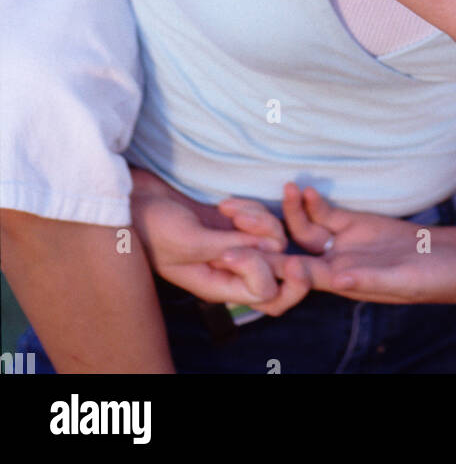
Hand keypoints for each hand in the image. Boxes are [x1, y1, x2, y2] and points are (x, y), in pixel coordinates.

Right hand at [129, 168, 299, 308]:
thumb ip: (230, 245)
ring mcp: (236, 246)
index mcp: (217, 286)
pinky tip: (225, 204)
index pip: (264, 292)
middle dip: (275, 244)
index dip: (260, 268)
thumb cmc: (154, 225)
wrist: (137, 201)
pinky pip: (263, 220)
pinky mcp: (235, 225)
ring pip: (274, 239)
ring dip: (258, 219)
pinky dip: (251, 208)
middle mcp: (232, 270)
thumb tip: (272, 248)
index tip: (232, 246)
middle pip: (279, 271)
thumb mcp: (189, 239)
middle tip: (252, 225)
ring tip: (229, 209)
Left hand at [256, 183, 455, 304]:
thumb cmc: (430, 279)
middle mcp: (335, 264)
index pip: (300, 276)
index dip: (275, 265)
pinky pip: (325, 214)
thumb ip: (369, 277)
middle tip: (232, 215)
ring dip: (285, 212)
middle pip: (290, 250)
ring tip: (274, 190)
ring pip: (302, 229)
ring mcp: (343, 242)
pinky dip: (312, 202)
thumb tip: (339, 279)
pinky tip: (302, 189)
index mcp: (342, 284)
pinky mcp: (355, 224)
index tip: (254, 252)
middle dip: (262, 236)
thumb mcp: (399, 280)